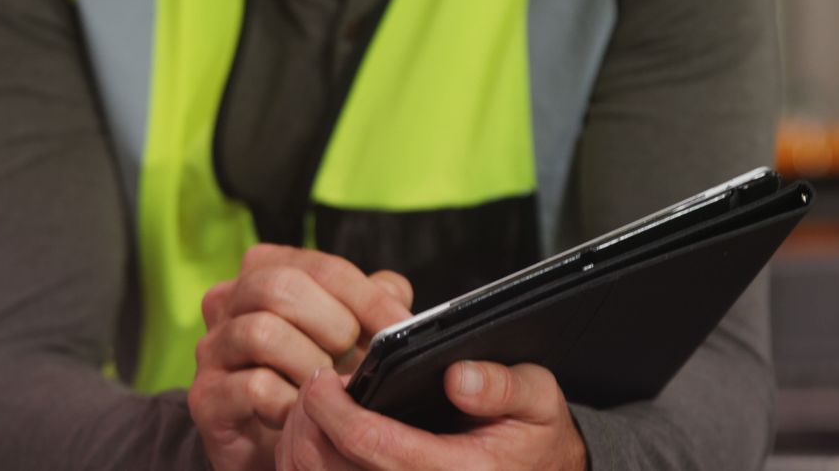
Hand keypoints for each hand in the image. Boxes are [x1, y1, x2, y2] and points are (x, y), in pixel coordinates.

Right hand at [189, 244, 413, 470]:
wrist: (274, 444)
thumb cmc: (314, 376)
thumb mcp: (349, 333)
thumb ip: (372, 302)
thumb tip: (394, 294)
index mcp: (266, 271)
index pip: (321, 267)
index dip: (368, 297)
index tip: (401, 326)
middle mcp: (229, 301)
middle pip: (281, 286)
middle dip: (334, 324)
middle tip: (355, 360)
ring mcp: (213, 348)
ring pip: (262, 332)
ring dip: (311, 365)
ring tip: (330, 389)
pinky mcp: (206, 396)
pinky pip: (254, 387)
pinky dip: (290, 402)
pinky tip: (301, 414)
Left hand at [275, 361, 587, 470]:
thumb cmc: (535, 440)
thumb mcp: (539, 401)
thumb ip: (503, 386)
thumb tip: (458, 376)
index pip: (370, 442)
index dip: (332, 407)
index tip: (321, 378)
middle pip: (326, 468)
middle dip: (306, 422)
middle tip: (312, 386)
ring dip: (300, 445)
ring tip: (312, 410)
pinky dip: (309, 466)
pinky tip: (319, 440)